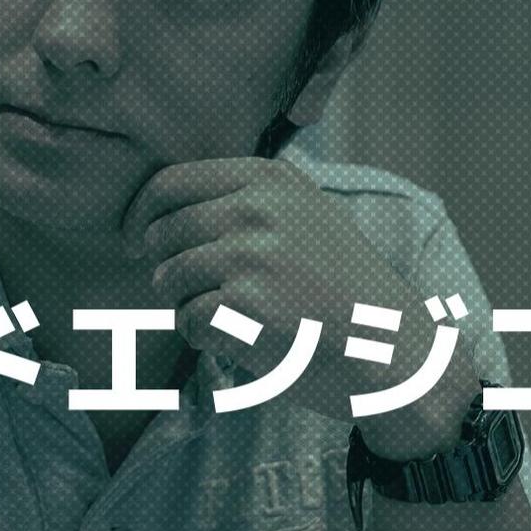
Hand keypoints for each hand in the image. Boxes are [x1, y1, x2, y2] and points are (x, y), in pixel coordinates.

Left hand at [121, 156, 428, 425]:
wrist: (395, 350)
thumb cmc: (347, 291)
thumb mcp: (309, 216)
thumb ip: (246, 201)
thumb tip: (160, 212)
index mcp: (268, 179)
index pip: (169, 184)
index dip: (141, 217)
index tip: (135, 243)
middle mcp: (255, 209)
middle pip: (162, 236)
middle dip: (169, 271)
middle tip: (209, 296)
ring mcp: (249, 255)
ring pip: (168, 281)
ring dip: (188, 307)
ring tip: (239, 318)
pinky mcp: (243, 305)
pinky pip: (187, 322)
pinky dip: (206, 339)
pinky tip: (247, 340)